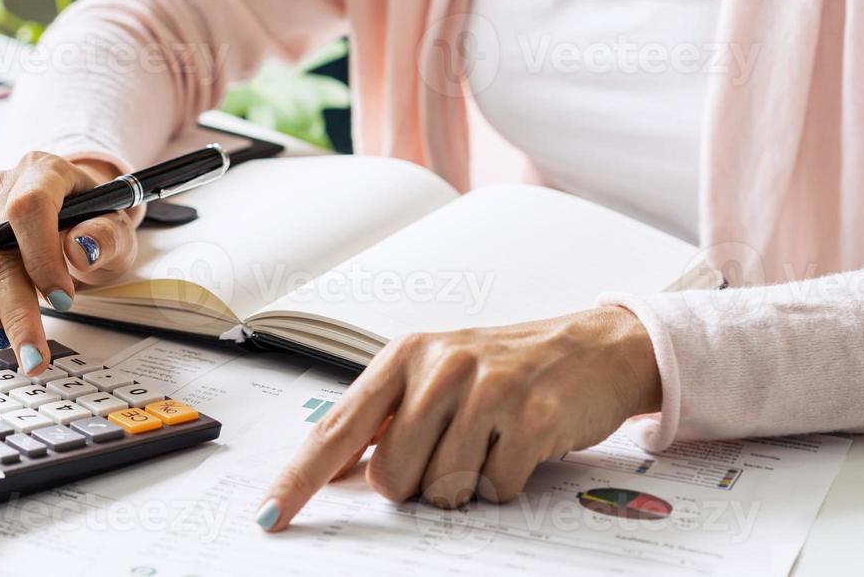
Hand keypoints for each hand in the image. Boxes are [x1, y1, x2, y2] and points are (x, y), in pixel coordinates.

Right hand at [0, 151, 139, 373]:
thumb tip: (82, 249)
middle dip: (12, 308)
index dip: (41, 257)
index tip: (63, 300)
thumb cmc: (94, 218)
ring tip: (2, 339)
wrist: (76, 213)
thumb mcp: (117, 225)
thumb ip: (106, 235)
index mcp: (42, 172)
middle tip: (31, 353)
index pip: (28, 208)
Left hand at [256, 307, 660, 529]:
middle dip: (418, 484)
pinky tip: (519, 446)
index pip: (337, 428)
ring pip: (443, 491)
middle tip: (452, 451)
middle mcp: (440, 366)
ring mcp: (487, 391)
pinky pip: (494, 493)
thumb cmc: (507, 367)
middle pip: (392, 478)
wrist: (593, 348)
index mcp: (404, 356)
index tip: (270, 515)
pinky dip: (505, 484)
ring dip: (466, 484)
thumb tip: (338, 476)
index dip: (300, 479)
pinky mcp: (531, 420)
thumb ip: (386, 420)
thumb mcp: (437, 376)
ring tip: (490, 443)